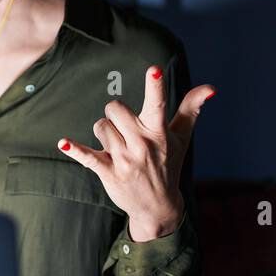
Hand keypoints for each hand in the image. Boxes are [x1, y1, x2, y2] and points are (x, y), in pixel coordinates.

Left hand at [58, 66, 215, 241]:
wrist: (157, 205)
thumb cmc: (169, 164)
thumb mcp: (181, 138)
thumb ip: (191, 109)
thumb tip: (211, 88)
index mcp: (159, 133)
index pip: (158, 104)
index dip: (155, 86)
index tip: (153, 69)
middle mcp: (142, 144)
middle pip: (115, 109)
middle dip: (116, 115)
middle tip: (126, 130)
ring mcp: (125, 159)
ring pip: (101, 127)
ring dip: (105, 134)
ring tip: (118, 147)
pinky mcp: (108, 172)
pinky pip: (88, 156)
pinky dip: (75, 150)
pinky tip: (63, 143)